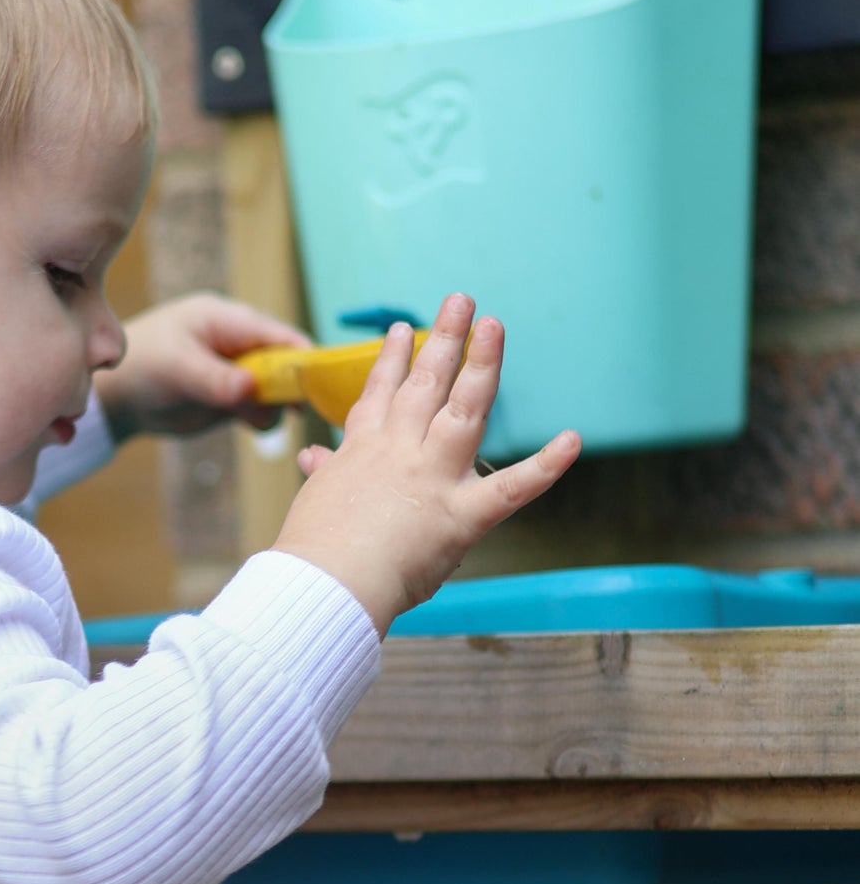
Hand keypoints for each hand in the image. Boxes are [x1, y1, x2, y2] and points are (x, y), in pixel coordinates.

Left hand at [95, 294, 307, 441]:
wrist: (116, 399)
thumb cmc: (140, 367)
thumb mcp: (176, 369)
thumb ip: (214, 379)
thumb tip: (252, 386)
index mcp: (227, 320)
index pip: (278, 336)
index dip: (302, 357)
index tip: (319, 384)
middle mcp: (239, 344)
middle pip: (285, 363)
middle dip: (293, 386)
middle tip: (297, 410)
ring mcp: (238, 372)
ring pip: (276, 391)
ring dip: (276, 407)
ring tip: (254, 418)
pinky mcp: (232, 398)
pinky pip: (261, 409)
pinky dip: (263, 419)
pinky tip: (254, 425)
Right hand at [272, 291, 580, 635]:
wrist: (325, 583)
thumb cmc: (313, 552)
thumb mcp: (314, 501)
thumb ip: (324, 474)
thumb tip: (312, 459)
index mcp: (362, 451)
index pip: (381, 394)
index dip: (393, 359)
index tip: (402, 330)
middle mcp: (400, 451)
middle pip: (426, 384)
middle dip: (444, 339)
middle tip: (461, 300)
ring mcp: (433, 477)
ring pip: (464, 408)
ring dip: (482, 363)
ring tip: (493, 323)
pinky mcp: (462, 516)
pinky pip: (512, 488)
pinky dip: (546, 467)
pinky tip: (571, 441)